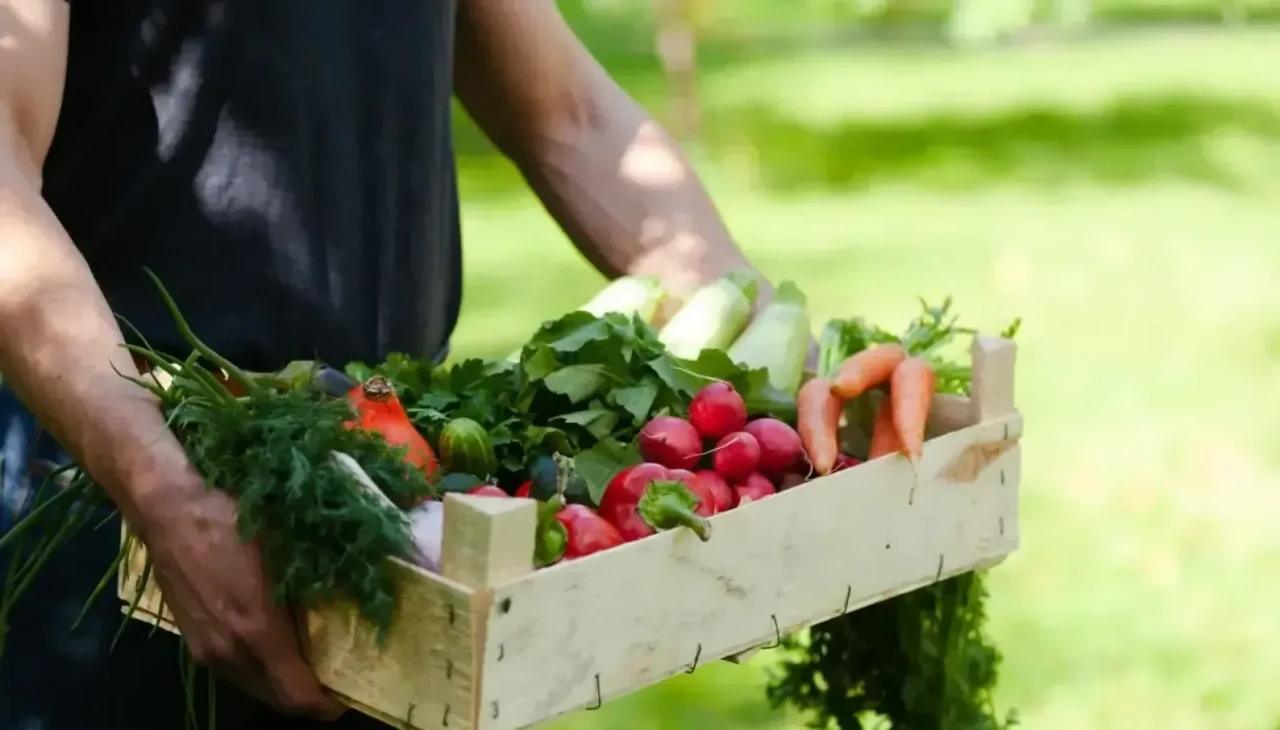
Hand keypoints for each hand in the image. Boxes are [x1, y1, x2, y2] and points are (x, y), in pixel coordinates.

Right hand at [135, 472, 344, 719]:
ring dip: (280, 683)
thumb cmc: (234, 520)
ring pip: (252, 686)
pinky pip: (233, 671)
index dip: (326, 704)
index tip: (347, 696)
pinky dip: (258, 669)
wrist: (169, 509)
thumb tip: (341, 612)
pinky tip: (273, 645)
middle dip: (306, 697)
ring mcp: (206, 649)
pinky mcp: (192, 640)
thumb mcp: (286, 550)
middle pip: (275, 699)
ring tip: (307, 662)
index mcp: (258, 631)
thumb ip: (311, 591)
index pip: (297, 695)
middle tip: (333, 678)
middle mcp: (229, 652)